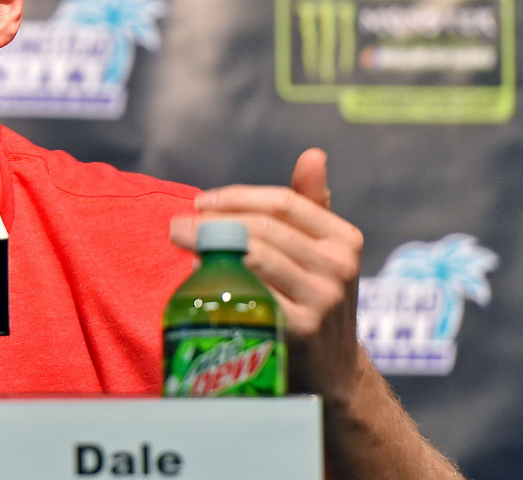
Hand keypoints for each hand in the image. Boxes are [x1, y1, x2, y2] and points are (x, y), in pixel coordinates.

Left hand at [169, 148, 366, 403]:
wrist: (331, 369)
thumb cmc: (315, 295)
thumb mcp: (325, 250)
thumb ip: (313, 202)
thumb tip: (313, 154)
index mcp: (345, 238)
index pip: (283, 202)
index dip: (237, 197)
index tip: (201, 202)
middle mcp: (339, 267)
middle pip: (264, 228)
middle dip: (215, 221)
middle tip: (177, 223)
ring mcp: (321, 300)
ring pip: (255, 256)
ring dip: (211, 245)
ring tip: (182, 241)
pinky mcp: (298, 330)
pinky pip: (251, 292)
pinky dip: (221, 278)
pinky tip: (199, 275)